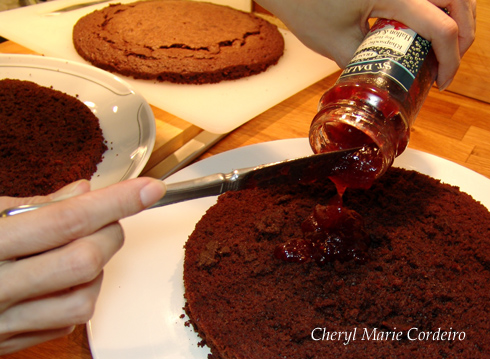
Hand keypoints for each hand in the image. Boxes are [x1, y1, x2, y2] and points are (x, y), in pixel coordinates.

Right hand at [0, 177, 165, 353]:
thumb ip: (32, 204)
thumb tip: (86, 191)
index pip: (65, 219)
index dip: (115, 201)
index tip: (150, 188)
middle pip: (84, 260)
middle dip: (111, 234)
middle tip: (105, 220)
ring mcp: (1, 322)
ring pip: (83, 300)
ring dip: (98, 270)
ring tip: (80, 251)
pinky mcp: (7, 344)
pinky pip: (66, 324)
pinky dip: (79, 296)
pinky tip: (62, 280)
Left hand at [256, 0, 475, 89]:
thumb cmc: (304, 7)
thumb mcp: (336, 44)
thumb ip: (367, 62)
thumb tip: (386, 77)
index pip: (440, 26)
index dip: (450, 58)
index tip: (442, 81)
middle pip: (459, 0)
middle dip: (463, 34)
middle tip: (448, 63)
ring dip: (455, 17)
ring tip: (441, 46)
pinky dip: (436, 8)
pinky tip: (424, 28)